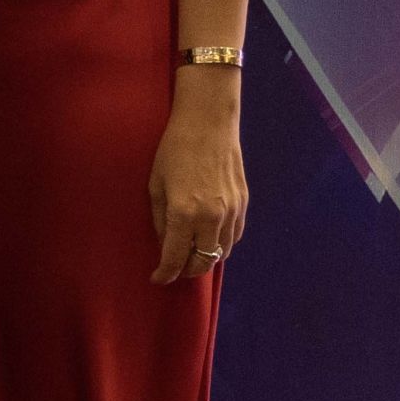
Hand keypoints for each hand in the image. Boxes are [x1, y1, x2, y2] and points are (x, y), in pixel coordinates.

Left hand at [148, 74, 248, 283]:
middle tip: (174, 269)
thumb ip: (161, 220)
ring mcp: (231, 211)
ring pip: (222, 253)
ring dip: (205, 259)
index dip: (165, 274)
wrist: (208, 121)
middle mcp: (211, 217)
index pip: (175, 259)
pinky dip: (222, 244)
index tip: (157, 278)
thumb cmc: (174, 149)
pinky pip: (234, 235)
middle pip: (202, 263)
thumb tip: (165, 245)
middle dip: (186, 271)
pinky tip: (210, 238)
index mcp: (184, 213)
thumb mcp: (156, 185)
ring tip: (191, 255)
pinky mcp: (243, 202)